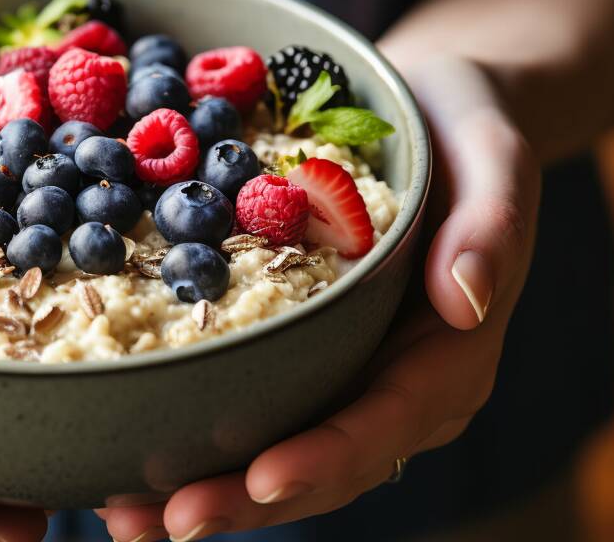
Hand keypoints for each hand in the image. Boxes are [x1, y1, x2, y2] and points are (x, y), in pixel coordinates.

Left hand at [101, 56, 540, 540]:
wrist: (435, 112)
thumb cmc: (466, 129)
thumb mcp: (493, 155)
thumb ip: (492, 225)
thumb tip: (465, 300)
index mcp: (451, 354)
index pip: (386, 423)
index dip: (326, 458)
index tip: (263, 478)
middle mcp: (400, 386)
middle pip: (323, 464)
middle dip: (240, 498)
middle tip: (149, 520)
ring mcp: (352, 377)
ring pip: (282, 453)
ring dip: (207, 487)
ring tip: (120, 512)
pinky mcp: (310, 355)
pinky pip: (259, 408)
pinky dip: (202, 437)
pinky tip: (133, 453)